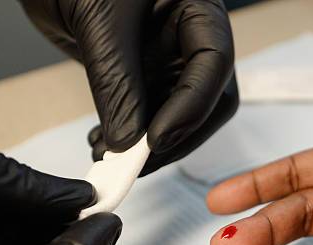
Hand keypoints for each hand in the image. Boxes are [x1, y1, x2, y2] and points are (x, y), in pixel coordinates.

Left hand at [21, 0, 237, 174]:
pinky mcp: (142, 74)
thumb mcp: (99, 22)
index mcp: (197, 7)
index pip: (213, 64)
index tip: (156, 139)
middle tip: (139, 161)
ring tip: (110, 156)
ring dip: (148, 143)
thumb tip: (128, 143)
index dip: (191, 107)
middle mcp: (188, 35)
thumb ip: (117, 84)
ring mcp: (166, 56)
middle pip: (207, 98)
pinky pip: (148, 113)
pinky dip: (130, 135)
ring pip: (178, 114)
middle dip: (176, 134)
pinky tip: (104, 144)